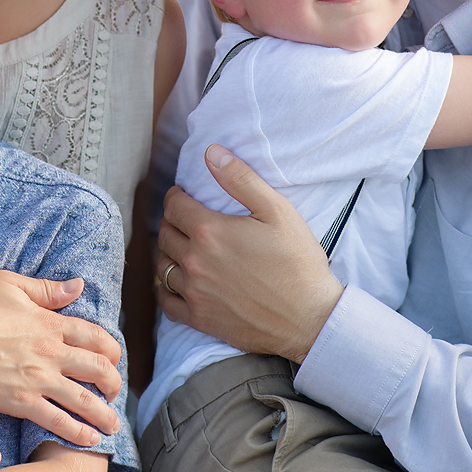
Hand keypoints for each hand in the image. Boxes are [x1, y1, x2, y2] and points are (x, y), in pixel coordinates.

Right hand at [0, 271, 122, 447]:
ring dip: (104, 415)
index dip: (113, 352)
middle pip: (99, 370)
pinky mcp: (21, 401)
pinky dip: (78, 432)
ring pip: (85, 400)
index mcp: (52, 323)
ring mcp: (38, 379)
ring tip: (113, 426)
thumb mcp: (12, 285)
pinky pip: (58, 420)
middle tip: (114, 393)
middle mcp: (52, 352)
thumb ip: (48, 290)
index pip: (98, 339)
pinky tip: (89, 439)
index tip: (113, 361)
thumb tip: (78, 286)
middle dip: (114, 384)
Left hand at [155, 146, 341, 362]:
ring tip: (183, 248)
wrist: (309, 318)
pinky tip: (175, 282)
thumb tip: (211, 153)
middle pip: (165, 235)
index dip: (177, 197)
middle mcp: (195, 262)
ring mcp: (195, 292)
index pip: (173, 206)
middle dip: (172, 222)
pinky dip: (165, 289)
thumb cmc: (298, 262)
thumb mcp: (277, 211)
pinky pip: (166, 301)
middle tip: (186, 220)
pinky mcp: (200, 318)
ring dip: (168, 253)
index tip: (185, 197)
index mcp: (209, 232)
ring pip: (162, 267)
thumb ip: (241, 179)